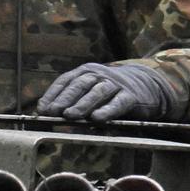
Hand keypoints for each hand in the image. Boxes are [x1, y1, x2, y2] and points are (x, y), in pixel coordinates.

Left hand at [37, 62, 182, 121]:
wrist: (147, 87)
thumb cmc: (111, 93)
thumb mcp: (91, 93)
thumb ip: (74, 101)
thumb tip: (50, 115)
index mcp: (86, 72)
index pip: (65, 81)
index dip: (53, 94)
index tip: (42, 109)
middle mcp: (99, 75)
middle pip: (79, 85)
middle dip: (64, 99)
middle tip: (52, 112)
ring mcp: (116, 84)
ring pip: (97, 92)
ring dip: (82, 104)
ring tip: (69, 116)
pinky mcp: (131, 96)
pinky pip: (118, 103)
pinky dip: (107, 110)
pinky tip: (97, 119)